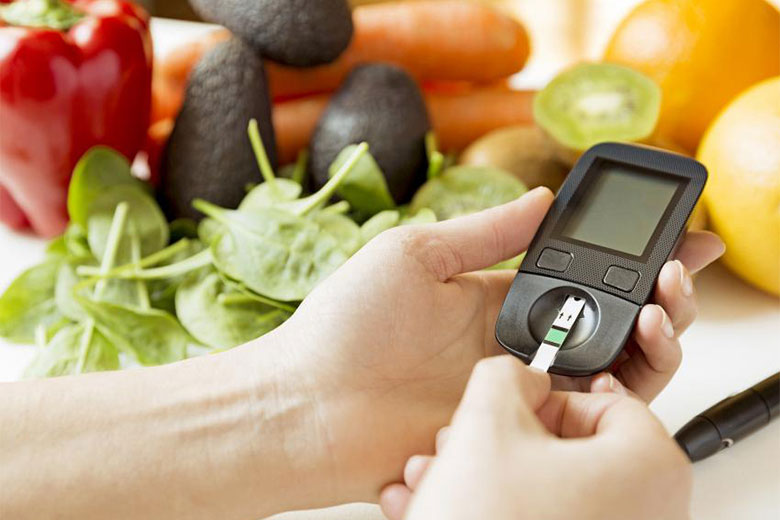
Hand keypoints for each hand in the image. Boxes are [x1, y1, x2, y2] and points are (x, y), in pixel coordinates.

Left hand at [271, 187, 719, 502]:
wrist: (307, 406)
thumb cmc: (345, 325)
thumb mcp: (414, 255)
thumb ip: (485, 233)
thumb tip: (543, 198)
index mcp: (495, 298)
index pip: (580, 275)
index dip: (628, 258)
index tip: (672, 239)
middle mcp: (515, 344)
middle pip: (609, 323)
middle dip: (657, 297)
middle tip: (678, 276)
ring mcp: (519, 391)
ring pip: (611, 371)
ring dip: (651, 341)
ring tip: (662, 312)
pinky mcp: (514, 433)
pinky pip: (582, 418)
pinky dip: (617, 395)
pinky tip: (626, 365)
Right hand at [381, 356, 691, 519]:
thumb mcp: (484, 424)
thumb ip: (505, 375)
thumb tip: (516, 375)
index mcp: (648, 467)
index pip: (608, 402)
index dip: (546, 400)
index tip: (511, 410)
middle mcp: (648, 513)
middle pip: (572, 448)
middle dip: (499, 440)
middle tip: (464, 443)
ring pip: (548, 489)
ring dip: (486, 474)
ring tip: (437, 478)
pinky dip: (498, 509)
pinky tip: (446, 507)